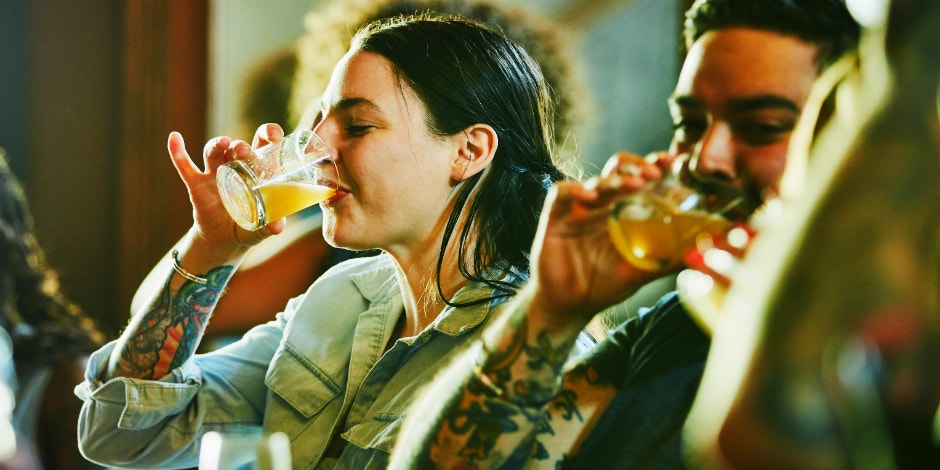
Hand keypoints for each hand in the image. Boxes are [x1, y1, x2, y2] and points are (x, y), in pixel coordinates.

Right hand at [166, 124, 287, 257]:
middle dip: (240, 146)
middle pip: (237, 147)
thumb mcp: (262, 227)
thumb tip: (278, 227)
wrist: (224, 241)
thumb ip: (270, 226)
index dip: (269, 133)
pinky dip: (178, 153)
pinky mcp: (197, 184)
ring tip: (223, 143)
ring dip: (217, 144)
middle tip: (244, 152)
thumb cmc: (250, 227)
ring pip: (213, 152)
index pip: (264, 144)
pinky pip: (186, 167)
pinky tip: (175, 138)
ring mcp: (215, 174)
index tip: (273, 134)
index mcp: (257, 171)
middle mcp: (236, 167)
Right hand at [526, 151, 676, 329]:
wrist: (569, 305)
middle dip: (637, 165)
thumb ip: (668, 260)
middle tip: (654, 173)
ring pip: (596, 179)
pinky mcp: (555, 216)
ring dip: (615, 178)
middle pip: (619, 169)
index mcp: (624, 210)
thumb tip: (706, 254)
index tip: (673, 161)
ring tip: (631, 184)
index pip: (641, 177)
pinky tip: (589, 194)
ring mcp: (579, 208)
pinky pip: (562, 192)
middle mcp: (603, 203)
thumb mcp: (641, 271)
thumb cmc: (604, 285)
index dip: (655, 165)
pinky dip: (575, 188)